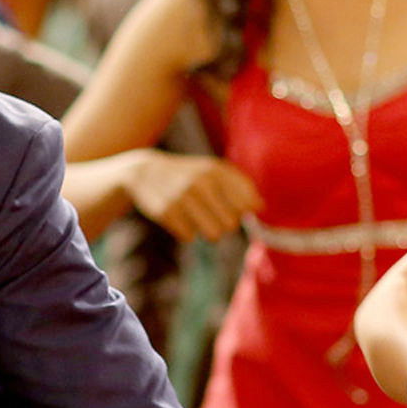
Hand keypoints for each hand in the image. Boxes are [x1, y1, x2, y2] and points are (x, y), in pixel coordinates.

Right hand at [126, 152, 258, 241]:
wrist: (145, 172)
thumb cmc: (189, 175)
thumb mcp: (213, 171)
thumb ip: (240, 186)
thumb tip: (261, 207)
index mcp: (217, 170)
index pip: (247, 205)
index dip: (242, 212)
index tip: (233, 208)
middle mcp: (201, 182)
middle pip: (231, 224)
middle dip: (224, 224)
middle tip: (212, 214)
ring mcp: (183, 197)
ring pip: (214, 235)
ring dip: (208, 231)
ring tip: (199, 219)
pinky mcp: (167, 212)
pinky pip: (190, 237)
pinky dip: (186, 231)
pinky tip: (178, 217)